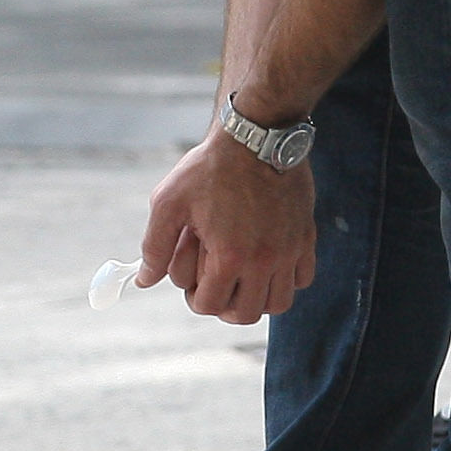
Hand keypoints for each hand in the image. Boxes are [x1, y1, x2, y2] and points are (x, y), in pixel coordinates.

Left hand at [137, 131, 315, 325]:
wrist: (256, 136)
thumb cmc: (209, 168)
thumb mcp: (168, 202)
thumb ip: (155, 247)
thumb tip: (145, 280)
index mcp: (229, 255)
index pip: (210, 305)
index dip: (193, 298)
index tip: (191, 283)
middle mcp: (265, 260)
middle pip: (245, 314)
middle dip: (223, 306)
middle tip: (214, 286)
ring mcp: (289, 250)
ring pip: (279, 303)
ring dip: (255, 299)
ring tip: (239, 279)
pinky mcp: (305, 237)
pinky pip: (302, 278)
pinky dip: (284, 280)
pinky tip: (265, 263)